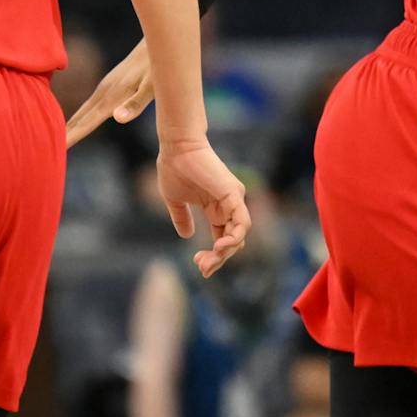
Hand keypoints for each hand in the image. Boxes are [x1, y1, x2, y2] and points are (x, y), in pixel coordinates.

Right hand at [63, 39, 153, 147]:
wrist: (157, 39)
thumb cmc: (157, 67)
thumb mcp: (152, 87)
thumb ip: (135, 103)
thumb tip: (116, 118)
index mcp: (111, 98)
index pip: (86, 122)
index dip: (72, 136)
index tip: (57, 149)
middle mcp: (103, 93)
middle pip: (78, 117)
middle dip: (63, 133)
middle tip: (43, 149)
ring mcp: (105, 88)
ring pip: (82, 111)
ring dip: (68, 125)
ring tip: (56, 140)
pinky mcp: (109, 85)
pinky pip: (88, 105)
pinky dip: (78, 116)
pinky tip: (77, 121)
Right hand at [156, 136, 250, 278]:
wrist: (176, 147)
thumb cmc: (174, 168)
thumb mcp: (175, 200)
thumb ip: (182, 218)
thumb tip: (186, 236)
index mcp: (216, 208)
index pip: (222, 239)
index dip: (213, 256)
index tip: (198, 266)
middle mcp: (229, 205)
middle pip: (232, 241)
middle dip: (218, 259)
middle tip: (202, 268)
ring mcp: (233, 200)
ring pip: (239, 235)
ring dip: (225, 253)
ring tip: (208, 261)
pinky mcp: (233, 194)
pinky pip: (242, 222)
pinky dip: (234, 237)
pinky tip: (219, 247)